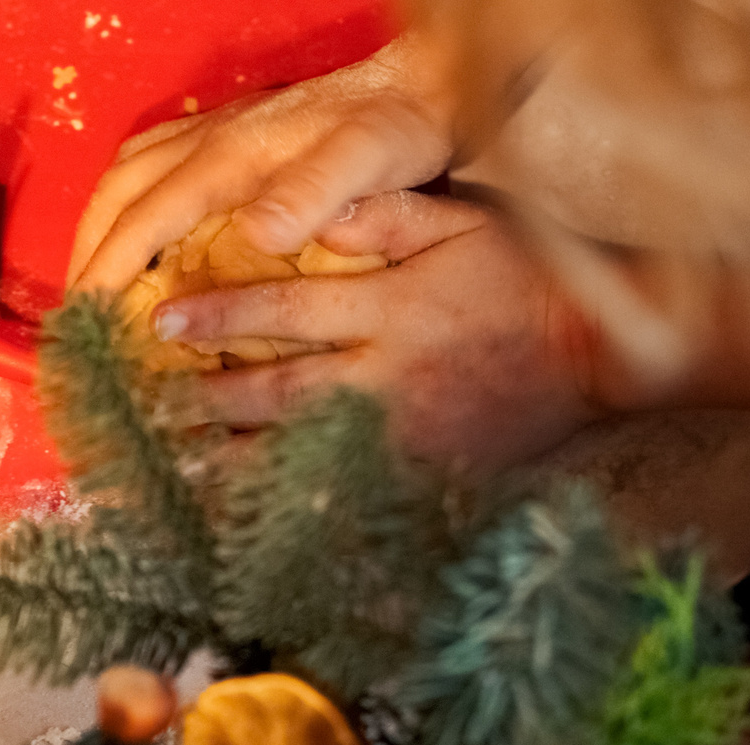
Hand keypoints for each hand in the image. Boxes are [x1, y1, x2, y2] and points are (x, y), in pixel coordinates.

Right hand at [69, 34, 453, 295]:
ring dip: (99, 229)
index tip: (82, 324)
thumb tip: (257, 233)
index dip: (104, 275)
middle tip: (75, 316)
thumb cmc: (399, 132)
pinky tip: (137, 235)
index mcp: (227, 157)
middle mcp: (208, 140)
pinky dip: (126, 204)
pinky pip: (150, 164)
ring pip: (126, 177)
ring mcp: (214, 131)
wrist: (424, 85)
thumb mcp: (368, 163)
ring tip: (91, 282)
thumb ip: (313, 195)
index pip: (142, 222)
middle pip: (116, 197)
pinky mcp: (228, 132)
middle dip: (85, 256)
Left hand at [153, 192, 605, 471]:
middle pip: (277, 392)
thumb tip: (314, 217)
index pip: (283, 310)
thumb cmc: (528, 278)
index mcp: (391, 309)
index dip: (218, 317)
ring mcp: (404, 436)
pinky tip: (249, 522)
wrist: (603, 352)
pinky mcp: (423, 476)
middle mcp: (387, 377)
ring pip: (303, 456)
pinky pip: (348, 498)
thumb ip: (385, 218)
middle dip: (205, 402)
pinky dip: (296, 509)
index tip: (160, 323)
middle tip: (145, 409)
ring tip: (173, 474)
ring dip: (235, 467)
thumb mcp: (464, 224)